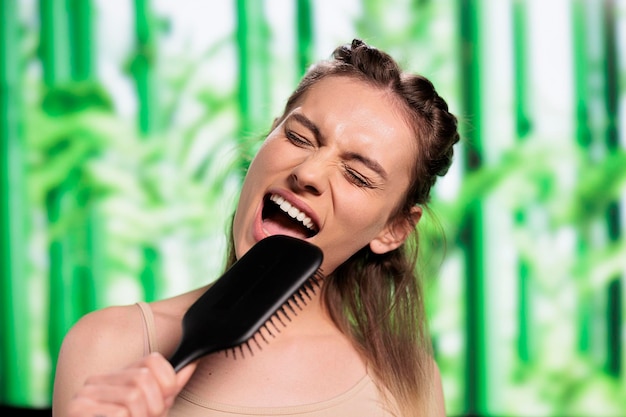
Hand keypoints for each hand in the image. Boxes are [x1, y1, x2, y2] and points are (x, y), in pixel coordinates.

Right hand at [67, 352, 196, 416]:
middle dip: (155, 406)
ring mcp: (85, 394)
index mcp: (118, 376)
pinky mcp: (76, 409)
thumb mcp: (154, 408)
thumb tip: (192, 362)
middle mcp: (99, 379)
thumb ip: (170, 387)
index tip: (160, 405)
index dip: (166, 385)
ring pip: (133, 396)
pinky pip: (118, 412)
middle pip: (144, 378)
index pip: (154, 360)